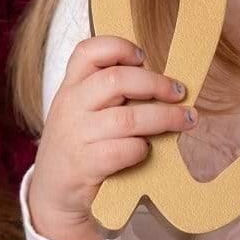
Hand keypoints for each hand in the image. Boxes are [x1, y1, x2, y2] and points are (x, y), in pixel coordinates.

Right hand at [28, 35, 195, 239]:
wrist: (53, 192)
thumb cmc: (78, 144)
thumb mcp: (80, 110)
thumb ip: (106, 92)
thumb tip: (160, 80)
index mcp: (70, 87)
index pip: (87, 52)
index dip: (118, 47)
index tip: (143, 56)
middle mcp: (70, 106)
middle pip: (117, 80)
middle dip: (156, 83)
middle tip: (179, 92)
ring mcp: (76, 136)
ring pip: (128, 118)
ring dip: (165, 117)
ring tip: (186, 120)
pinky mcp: (86, 165)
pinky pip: (124, 150)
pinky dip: (142, 149)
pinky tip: (148, 150)